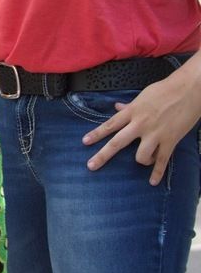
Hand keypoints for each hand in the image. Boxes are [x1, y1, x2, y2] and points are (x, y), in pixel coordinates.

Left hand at [82, 75, 200, 184]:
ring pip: (140, 156)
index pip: (109, 125)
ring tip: (144, 159)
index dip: (96, 134)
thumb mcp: (143, 96)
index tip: (84, 142)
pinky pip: (162, 160)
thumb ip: (129, 106)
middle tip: (91, 166)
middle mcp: (140, 125)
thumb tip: (117, 108)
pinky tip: (153, 182)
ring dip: (140, 161)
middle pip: (117, 143)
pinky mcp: (170, 140)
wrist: (188, 90)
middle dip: (102, 155)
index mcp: (132, 112)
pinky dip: (157, 172)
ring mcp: (155, 134)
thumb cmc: (165, 90)